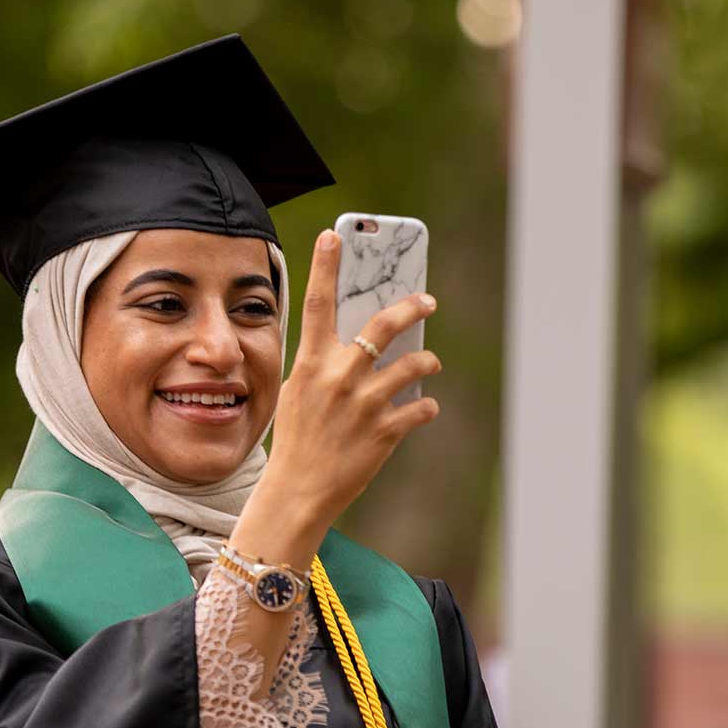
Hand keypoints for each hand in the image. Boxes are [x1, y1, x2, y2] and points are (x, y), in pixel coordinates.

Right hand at [232, 230, 440, 568]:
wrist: (297, 492)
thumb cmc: (298, 441)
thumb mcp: (299, 393)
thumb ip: (324, 365)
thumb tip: (363, 342)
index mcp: (310, 363)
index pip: (317, 303)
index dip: (325, 266)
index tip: (334, 236)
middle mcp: (338, 377)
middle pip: (383, 325)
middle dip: (411, 306)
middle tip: (427, 299)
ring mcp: (363, 404)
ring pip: (414, 364)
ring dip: (427, 360)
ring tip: (430, 362)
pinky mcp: (384, 431)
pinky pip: (420, 407)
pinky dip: (426, 405)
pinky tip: (424, 406)